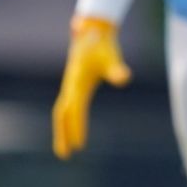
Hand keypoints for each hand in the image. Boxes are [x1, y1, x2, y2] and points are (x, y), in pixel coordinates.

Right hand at [52, 16, 131, 157]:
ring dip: (61, 130)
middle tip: (65, 155)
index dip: (77, 126)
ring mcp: (69, 85)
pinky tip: (71, 129)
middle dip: (63, 134)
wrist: (92, 31)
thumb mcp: (111, 57)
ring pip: (61, 111)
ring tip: (65, 150)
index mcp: (76, 82)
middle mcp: (70, 85)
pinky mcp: (73, 85)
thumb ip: (117, 69)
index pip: (75, 109)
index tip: (79, 145)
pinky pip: (66, 107)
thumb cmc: (103, 46)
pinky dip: (66, 120)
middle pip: (61, 114)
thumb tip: (125, 78)